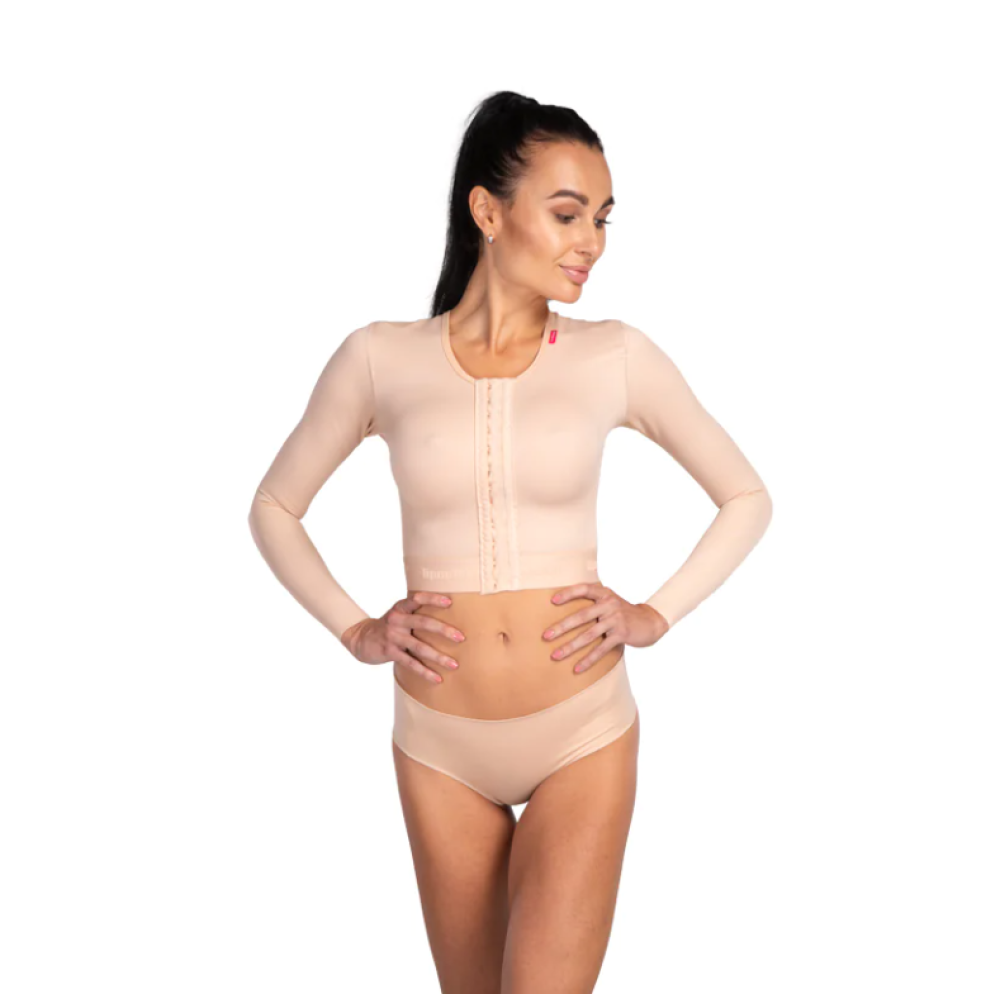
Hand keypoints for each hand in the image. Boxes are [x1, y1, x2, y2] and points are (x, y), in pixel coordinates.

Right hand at [340, 591, 466, 683]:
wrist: (360, 638)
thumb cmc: (389, 625)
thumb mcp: (399, 614)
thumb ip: (416, 612)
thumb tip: (448, 613)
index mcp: (401, 608)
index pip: (416, 599)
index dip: (432, 599)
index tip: (449, 602)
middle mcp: (396, 620)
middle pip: (423, 623)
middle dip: (443, 630)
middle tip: (461, 638)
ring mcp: (393, 636)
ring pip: (419, 647)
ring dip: (438, 657)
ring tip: (454, 664)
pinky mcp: (390, 652)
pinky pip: (410, 663)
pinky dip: (425, 671)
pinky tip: (437, 678)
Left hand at [542, 583, 669, 674]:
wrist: (650, 621)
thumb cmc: (623, 612)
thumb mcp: (610, 601)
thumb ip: (594, 602)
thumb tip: (566, 610)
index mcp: (604, 594)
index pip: (584, 589)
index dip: (568, 593)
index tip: (552, 601)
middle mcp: (609, 604)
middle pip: (581, 616)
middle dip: (561, 627)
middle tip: (545, 636)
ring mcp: (616, 619)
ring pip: (589, 635)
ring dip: (570, 647)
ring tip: (555, 655)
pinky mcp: (621, 634)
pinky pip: (601, 649)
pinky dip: (588, 660)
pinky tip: (577, 668)